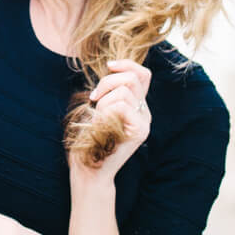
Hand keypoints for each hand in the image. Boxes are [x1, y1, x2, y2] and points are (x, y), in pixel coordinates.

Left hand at [70, 59, 153, 181]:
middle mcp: (145, 113)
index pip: (143, 74)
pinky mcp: (140, 131)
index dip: (126, 64)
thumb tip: (112, 65)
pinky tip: (101, 125)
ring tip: (97, 118)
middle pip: (132, 77)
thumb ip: (110, 91)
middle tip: (93, 98)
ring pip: (124, 91)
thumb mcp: (99, 108)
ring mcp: (144, 122)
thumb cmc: (89, 139)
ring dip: (103, 101)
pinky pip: (121, 105)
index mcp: (137, 105)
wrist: (89, 169)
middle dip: (107, 82)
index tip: (108, 66)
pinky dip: (105, 111)